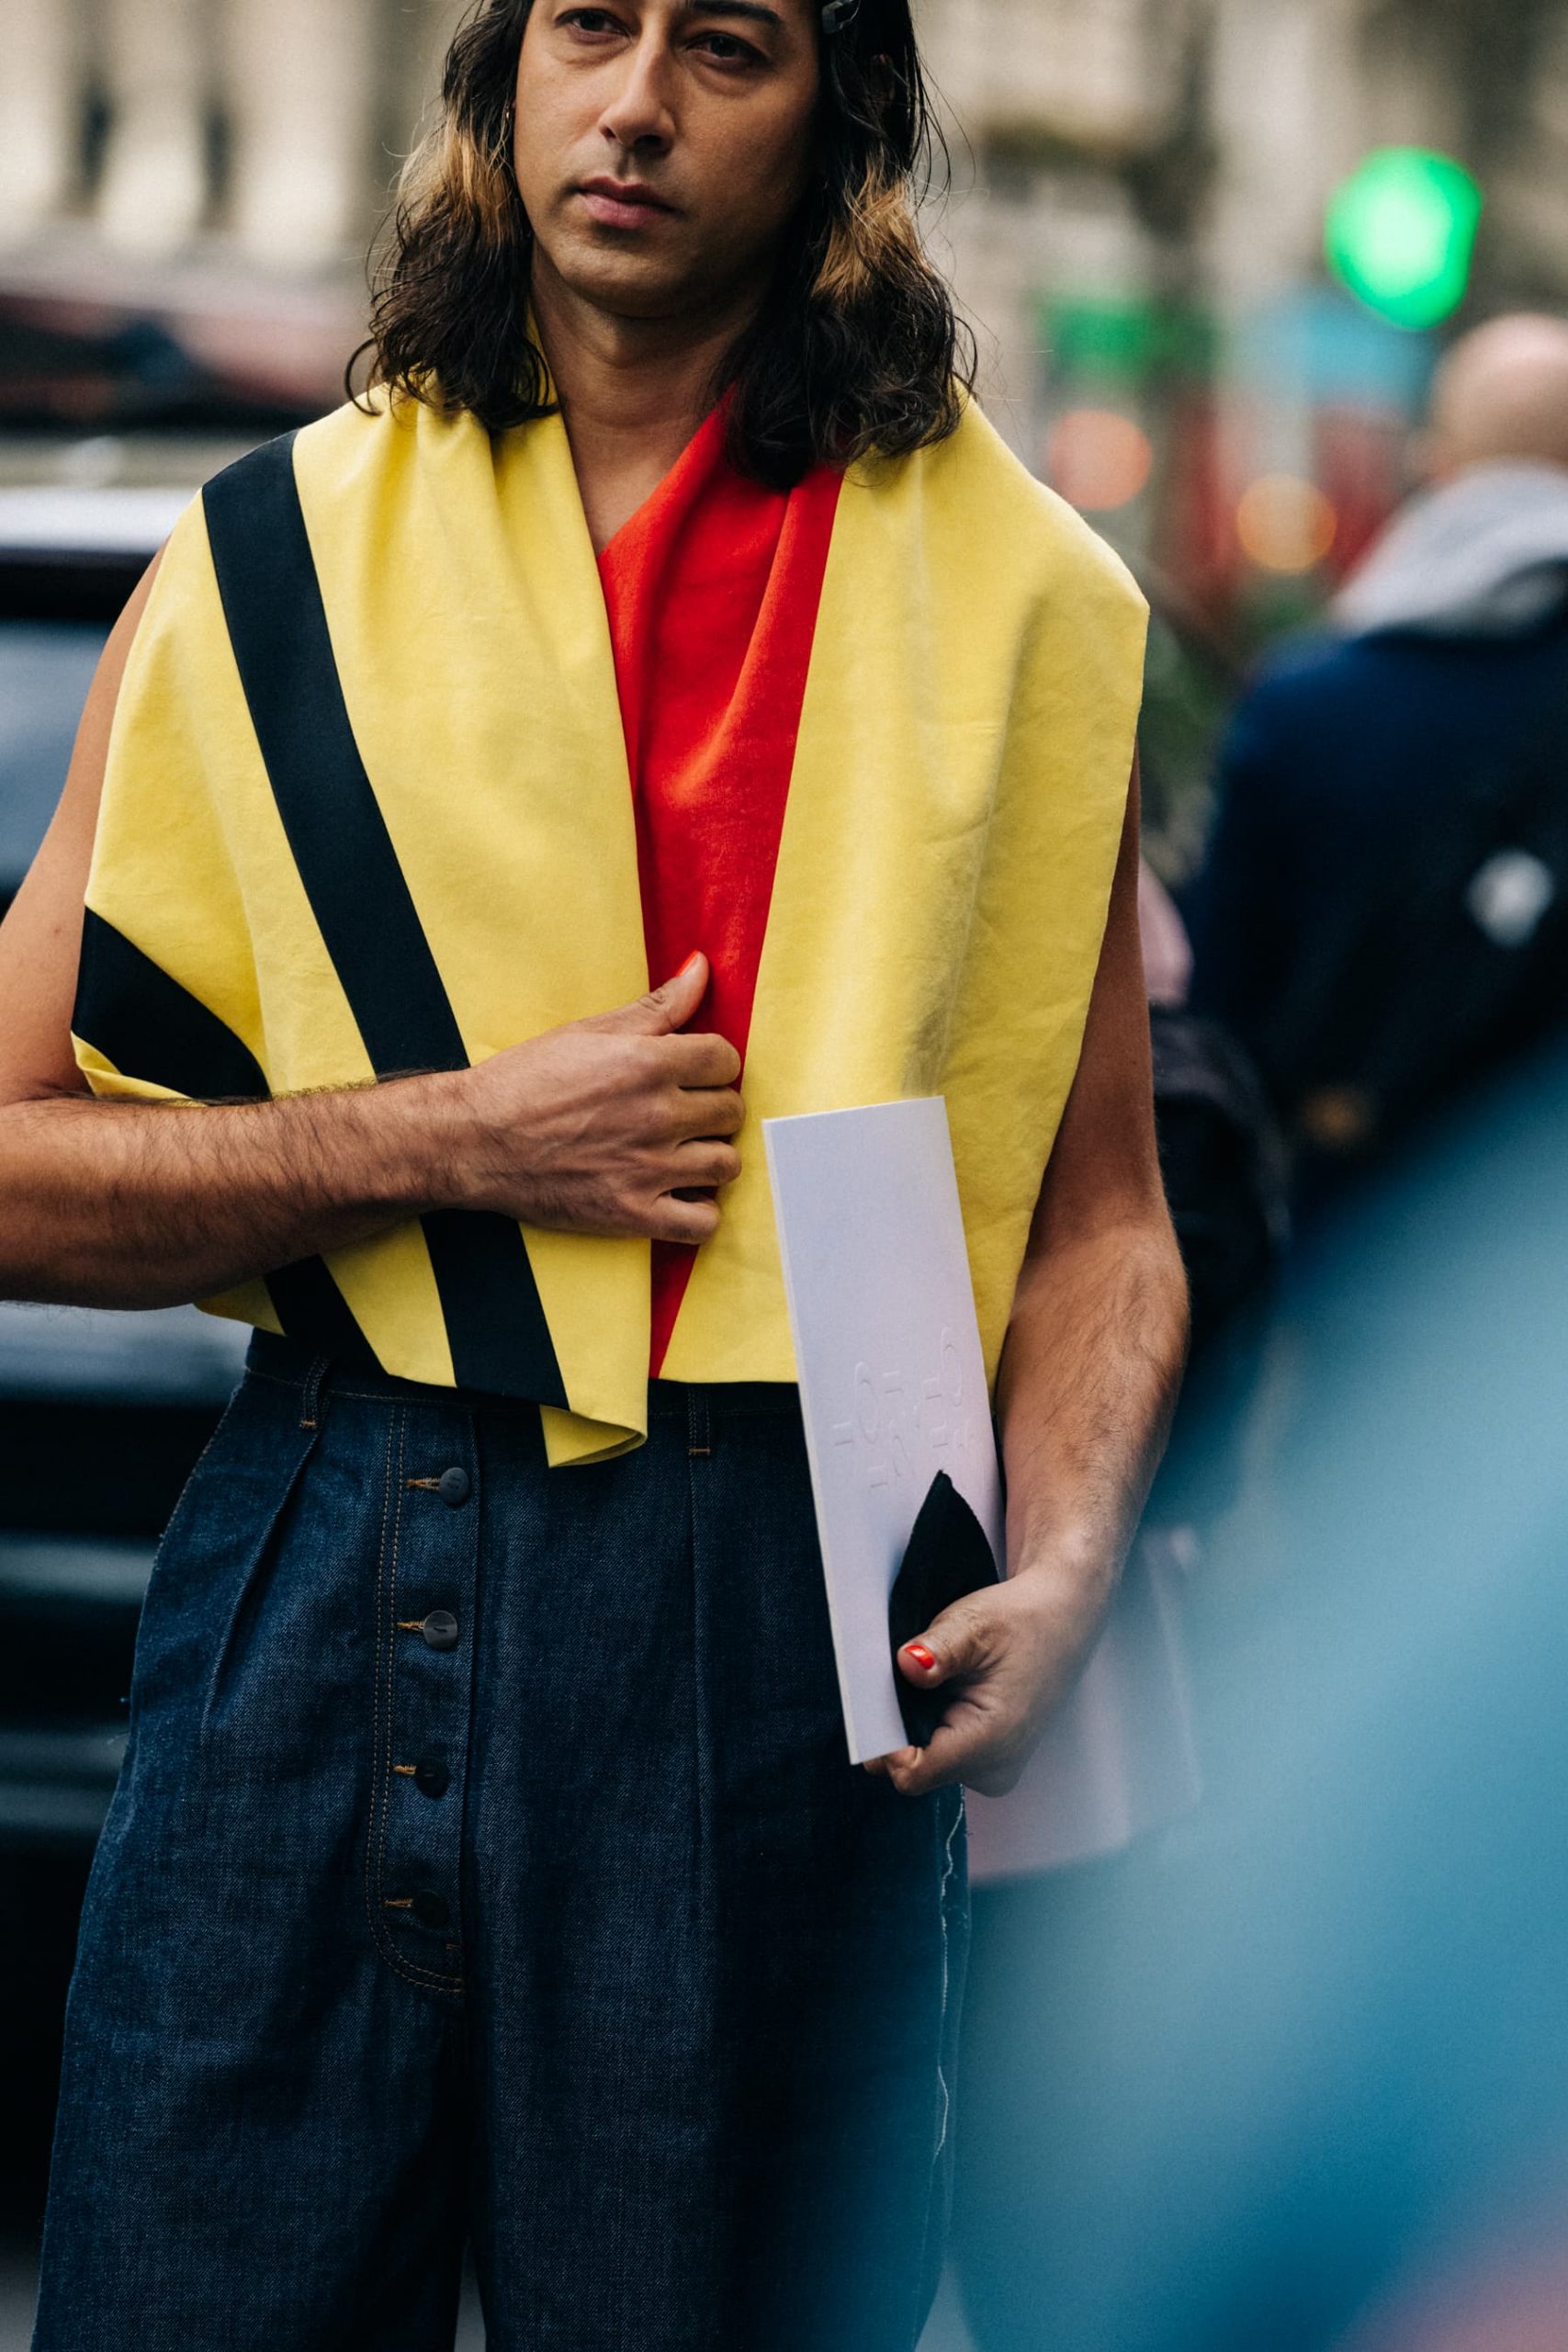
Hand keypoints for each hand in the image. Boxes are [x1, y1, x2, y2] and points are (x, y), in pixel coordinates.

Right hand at [443, 952, 743, 1241]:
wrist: (472, 1139)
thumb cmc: (525, 1081)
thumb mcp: (589, 1031)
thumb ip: (656, 1006)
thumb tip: (701, 969)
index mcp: (648, 1063)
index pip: (726, 1060)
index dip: (714, 1065)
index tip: (694, 1074)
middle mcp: (656, 1115)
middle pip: (730, 1112)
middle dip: (712, 1108)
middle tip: (684, 1113)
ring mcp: (647, 1168)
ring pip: (725, 1164)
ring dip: (710, 1156)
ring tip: (683, 1153)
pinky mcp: (632, 1214)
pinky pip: (702, 1223)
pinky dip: (699, 1212)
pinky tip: (679, 1195)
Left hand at [864, 1557, 1117, 1798]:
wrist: (1061, 1620)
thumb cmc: (1019, 1620)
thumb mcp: (973, 1624)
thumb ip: (938, 1650)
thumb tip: (907, 1665)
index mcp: (992, 1742)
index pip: (912, 1773)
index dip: (884, 1741)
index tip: (874, 1700)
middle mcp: (994, 1769)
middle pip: (914, 1768)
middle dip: (897, 1727)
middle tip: (905, 1678)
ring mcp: (994, 1770)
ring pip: (924, 1762)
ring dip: (913, 1725)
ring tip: (933, 1681)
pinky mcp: (990, 1761)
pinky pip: (940, 1754)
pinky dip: (930, 1725)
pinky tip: (944, 1692)